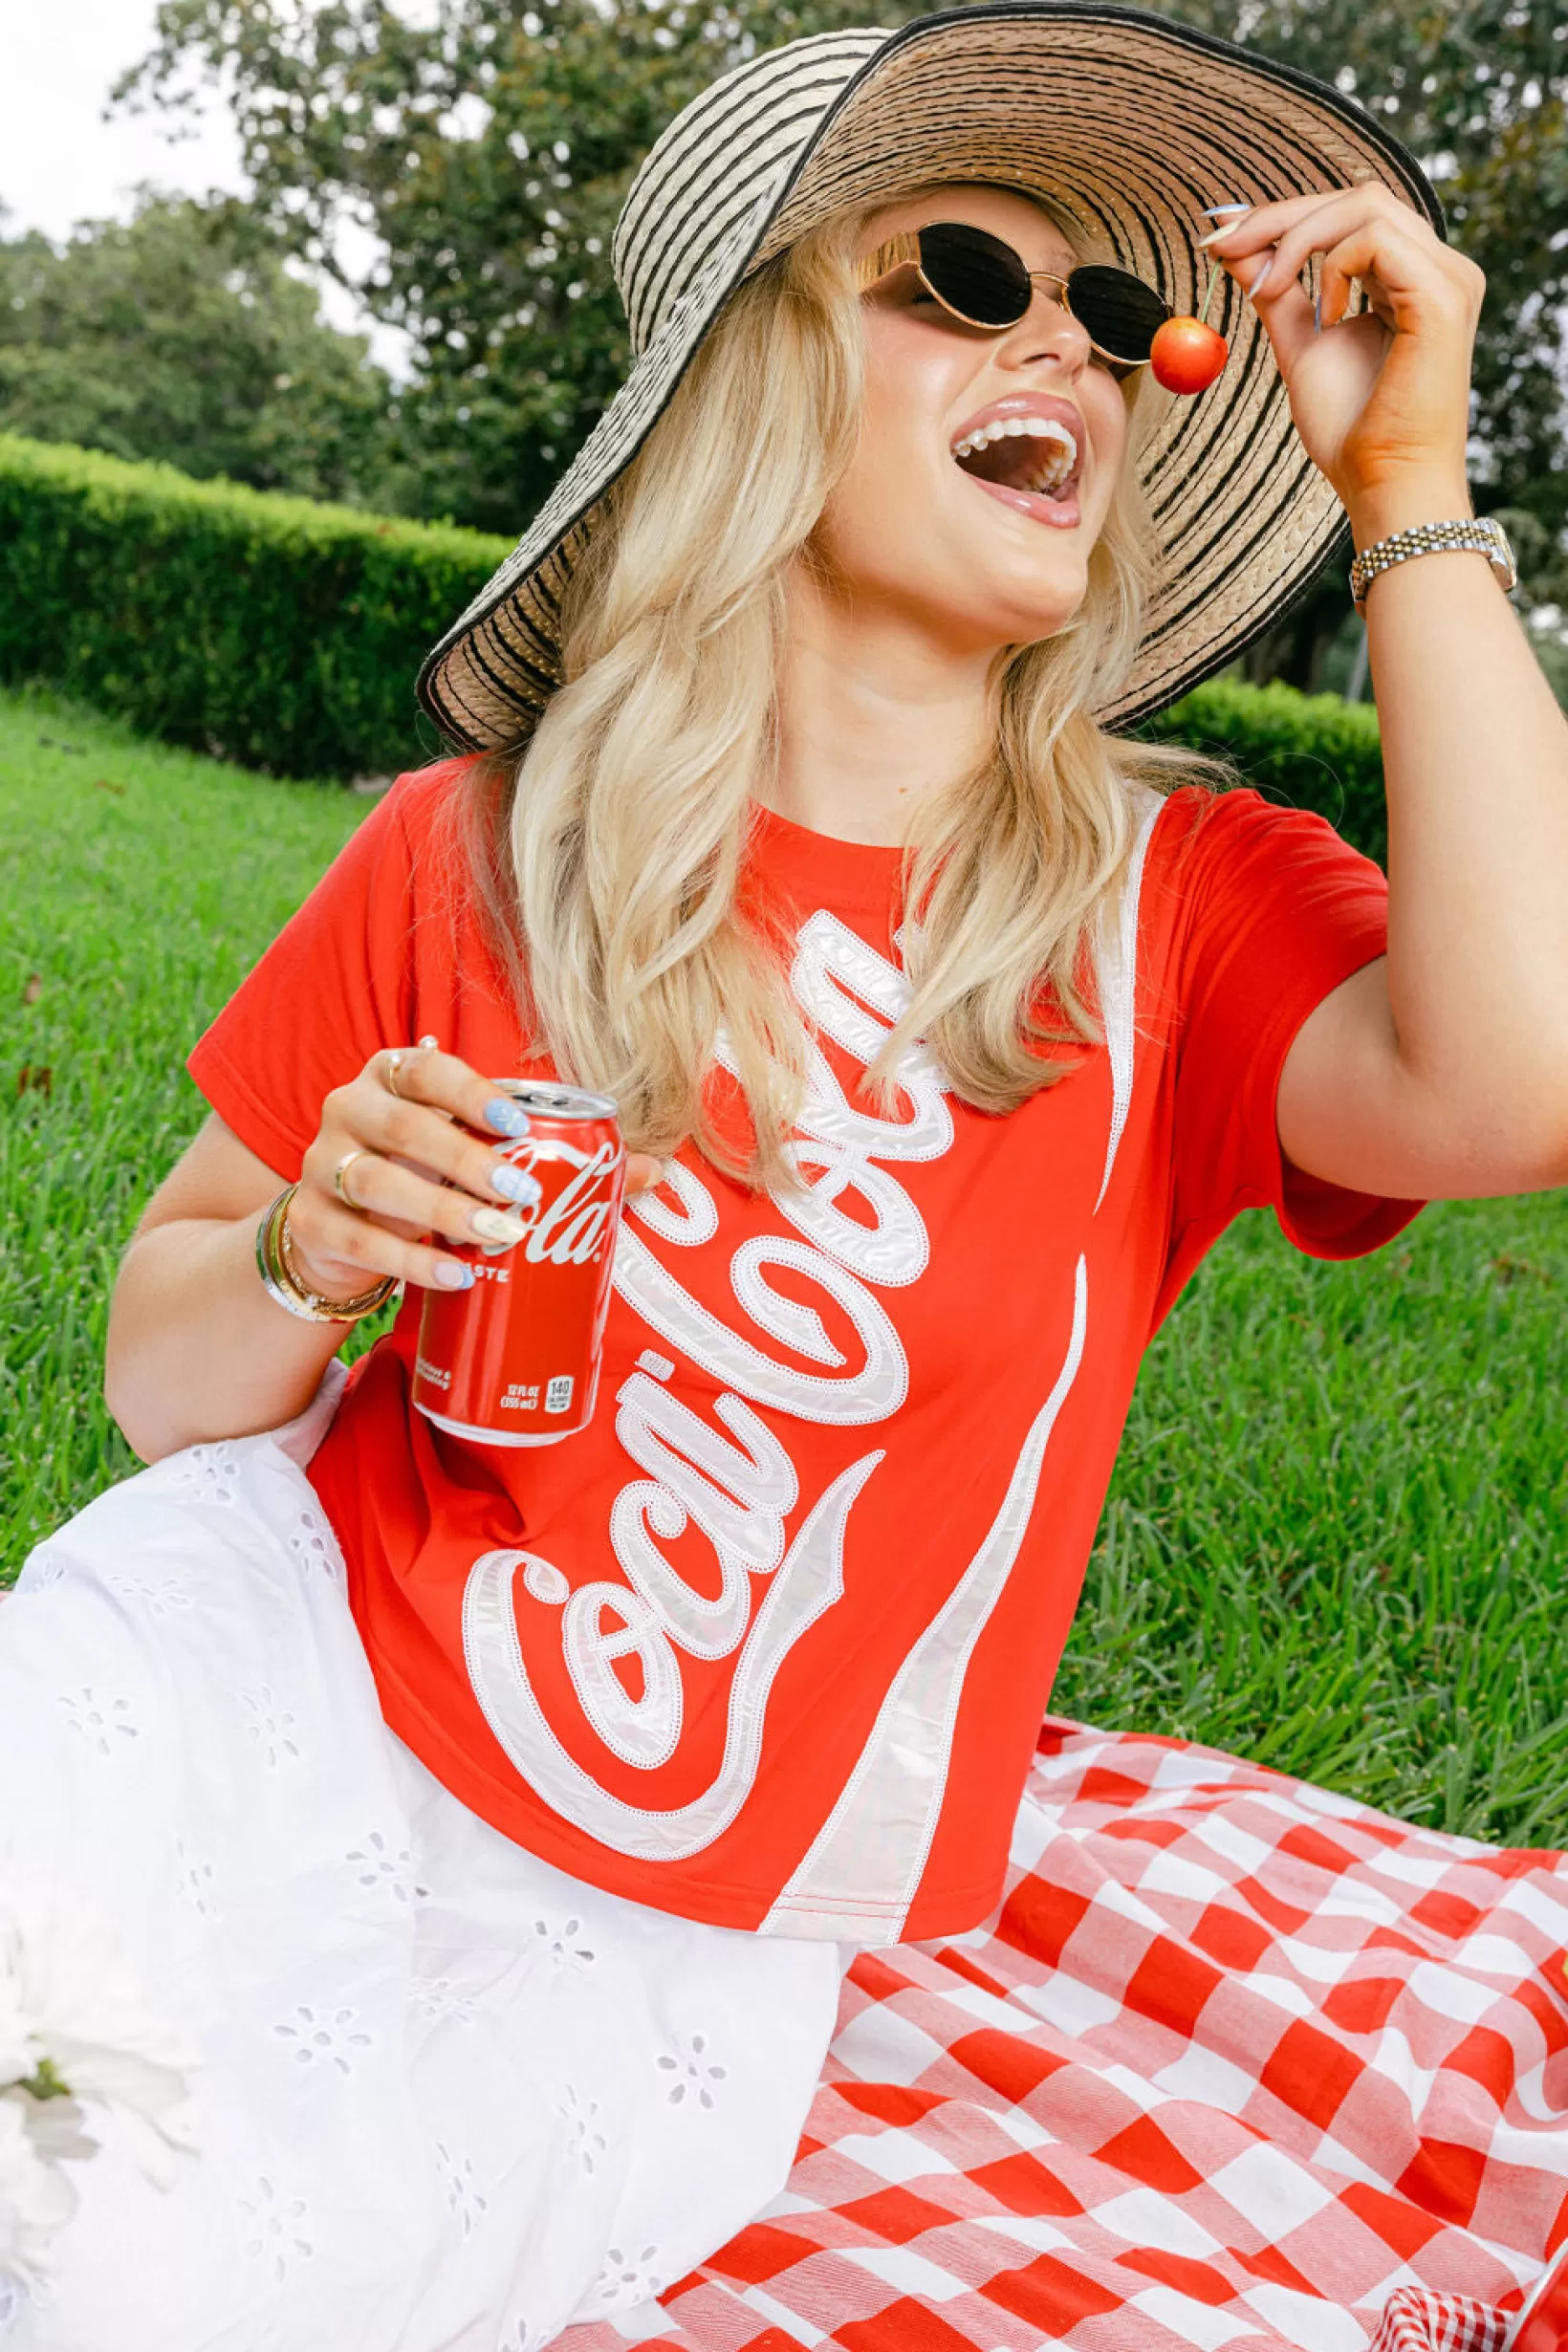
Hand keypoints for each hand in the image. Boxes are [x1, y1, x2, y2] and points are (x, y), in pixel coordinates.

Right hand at [289, 1045, 662, 1303]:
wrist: (335, 1237)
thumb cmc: (423, 1181)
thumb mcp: (471, 1159)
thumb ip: (550, 1158)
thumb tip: (653, 1172)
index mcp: (391, 1078)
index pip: (426, 1068)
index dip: (472, 1093)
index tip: (520, 1123)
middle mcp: (348, 1111)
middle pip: (405, 1127)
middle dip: (467, 1160)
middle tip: (523, 1192)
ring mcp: (321, 1167)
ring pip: (378, 1183)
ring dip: (443, 1211)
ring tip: (498, 1236)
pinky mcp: (309, 1224)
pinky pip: (358, 1241)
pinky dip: (410, 1263)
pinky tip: (456, 1276)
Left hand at [1199, 184, 1483, 518]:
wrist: (1383, 485)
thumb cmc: (1351, 433)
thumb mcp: (1301, 346)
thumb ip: (1275, 292)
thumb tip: (1233, 247)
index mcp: (1412, 279)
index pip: (1351, 215)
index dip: (1283, 217)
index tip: (1221, 238)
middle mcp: (1439, 269)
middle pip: (1358, 198)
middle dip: (1280, 217)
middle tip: (1224, 247)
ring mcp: (1449, 279)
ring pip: (1366, 206)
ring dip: (1299, 240)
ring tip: (1270, 292)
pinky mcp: (1442, 296)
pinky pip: (1376, 238)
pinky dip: (1332, 265)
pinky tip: (1324, 316)